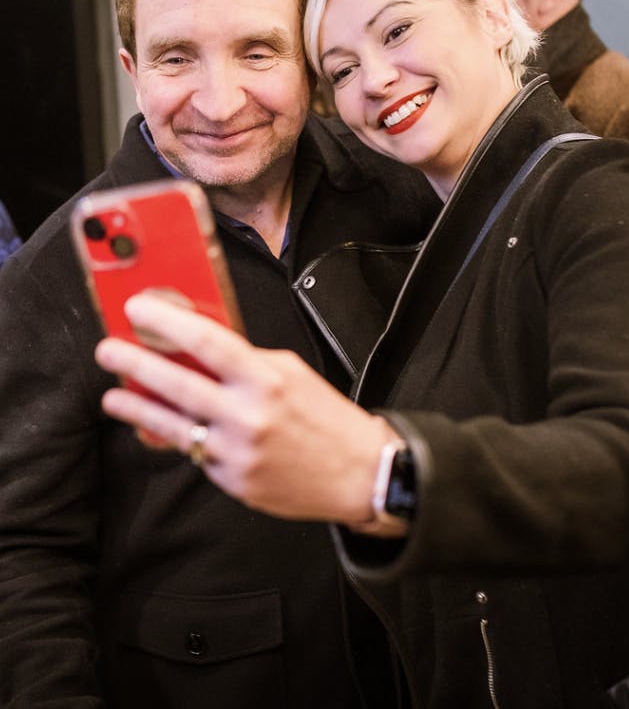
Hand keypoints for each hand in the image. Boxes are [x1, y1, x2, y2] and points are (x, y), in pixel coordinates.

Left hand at [96, 292, 396, 524]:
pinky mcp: (232, 481)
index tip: (138, 310)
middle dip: (134, 363)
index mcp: (265, 378)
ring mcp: (237, 452)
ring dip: (136, 407)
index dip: (165, 323)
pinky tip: (156, 426)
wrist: (358, 473)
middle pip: (176, 383)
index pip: (205, 340)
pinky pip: (194, 453)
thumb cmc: (323, 415)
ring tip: (113, 397)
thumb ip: (245, 360)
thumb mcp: (289, 371)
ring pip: (173, 425)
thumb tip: (196, 348)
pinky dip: (174, 436)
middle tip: (108, 351)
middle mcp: (247, 414)